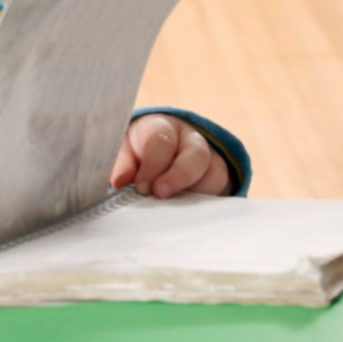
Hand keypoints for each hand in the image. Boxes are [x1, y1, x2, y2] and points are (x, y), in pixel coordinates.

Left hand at [111, 114, 232, 197]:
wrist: (158, 148)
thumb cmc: (136, 149)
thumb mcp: (123, 150)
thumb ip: (122, 164)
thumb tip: (120, 183)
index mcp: (162, 127)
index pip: (162, 141)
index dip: (153, 165)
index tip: (141, 187)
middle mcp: (191, 139)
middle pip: (197, 155)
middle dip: (179, 177)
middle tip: (160, 194)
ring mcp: (211, 158)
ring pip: (215, 174)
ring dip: (196, 194)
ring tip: (174, 209)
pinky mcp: (220, 178)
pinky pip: (222, 191)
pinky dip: (207, 204)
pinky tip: (189, 214)